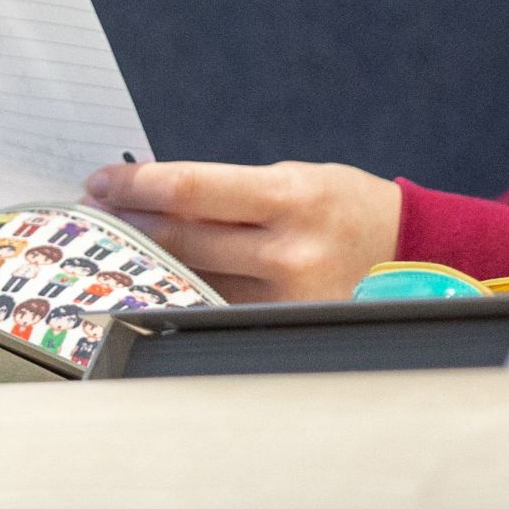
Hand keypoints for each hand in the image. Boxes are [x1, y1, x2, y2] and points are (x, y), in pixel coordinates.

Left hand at [85, 159, 401, 302]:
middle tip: (96, 212)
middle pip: (181, 237)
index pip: (193, 189)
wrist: (413, 254)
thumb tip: (155, 200)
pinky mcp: (281, 326)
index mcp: (293, 197)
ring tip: (119, 246)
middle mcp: (288, 250)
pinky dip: (182, 290)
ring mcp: (283, 296)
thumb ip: (234, 193)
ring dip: (148, 260)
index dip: (138, 186)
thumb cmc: (348, 209)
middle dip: (130, 221)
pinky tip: (161, 280)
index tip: (101, 182)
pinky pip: (214, 307)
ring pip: (191, 278)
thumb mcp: (299, 181)